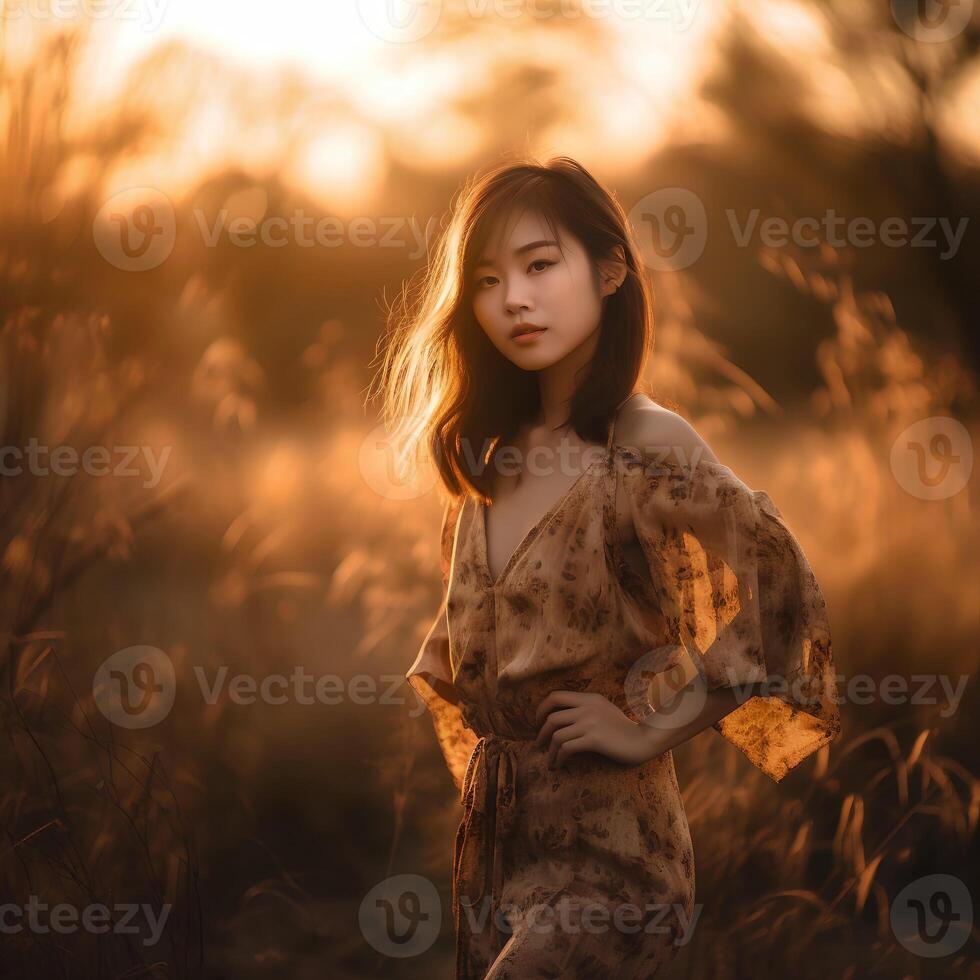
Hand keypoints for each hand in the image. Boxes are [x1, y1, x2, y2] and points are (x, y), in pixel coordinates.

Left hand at [533, 690, 661, 768]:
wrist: (643, 740)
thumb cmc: (623, 729)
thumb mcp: (603, 710)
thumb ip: (584, 709)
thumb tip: (560, 719)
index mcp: (589, 698)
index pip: (555, 696)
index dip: (541, 709)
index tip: (539, 722)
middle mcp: (587, 707)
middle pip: (551, 718)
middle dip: (541, 733)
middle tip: (539, 743)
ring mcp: (590, 723)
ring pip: (556, 735)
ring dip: (549, 750)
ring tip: (550, 760)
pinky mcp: (593, 739)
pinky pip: (566, 748)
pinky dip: (559, 758)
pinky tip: (559, 764)